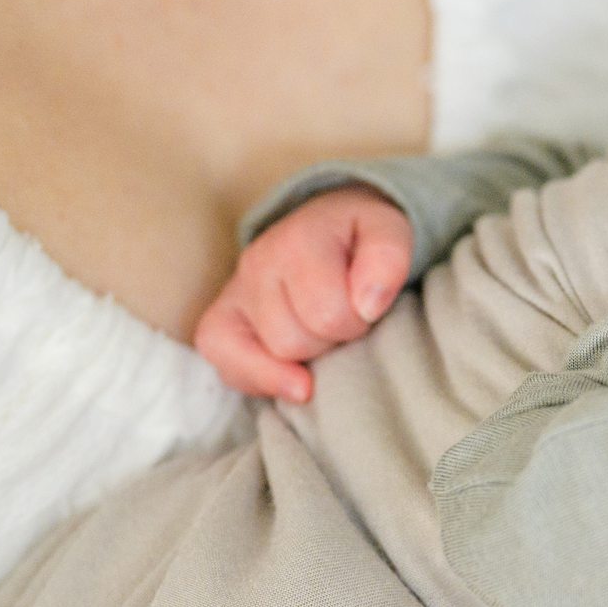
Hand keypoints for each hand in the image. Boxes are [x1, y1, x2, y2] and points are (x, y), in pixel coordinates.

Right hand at [195, 186, 412, 401]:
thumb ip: (387, 258)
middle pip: (295, 343)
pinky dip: (262, 378)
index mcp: (297, 240)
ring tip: (319, 333)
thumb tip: (366, 306)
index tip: (365, 307)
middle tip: (342, 321)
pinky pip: (227, 368)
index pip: (329, 315)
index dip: (357, 321)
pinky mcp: (218, 323)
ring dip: (303, 358)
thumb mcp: (388, 230)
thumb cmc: (359, 238)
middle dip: (330, 341)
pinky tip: (291, 371)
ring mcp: (233, 294)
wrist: (329, 228)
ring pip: (270, 360)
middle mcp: (256, 264)